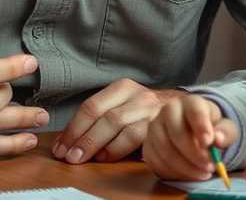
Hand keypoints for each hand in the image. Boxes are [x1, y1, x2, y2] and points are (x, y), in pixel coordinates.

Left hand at [52, 79, 179, 163]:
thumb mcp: (124, 104)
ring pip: (117, 126)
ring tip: (80, 158)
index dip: (73, 128)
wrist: (185, 111)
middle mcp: (137, 96)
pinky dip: (116, 149)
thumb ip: (101, 115)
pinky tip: (104, 157)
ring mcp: (150, 111)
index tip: (60, 145)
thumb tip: (69, 139)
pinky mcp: (159, 127)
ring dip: (95, 144)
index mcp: (123, 87)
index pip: (91, 106)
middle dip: (81, 138)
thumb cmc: (144, 111)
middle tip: (67, 156)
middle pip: (103, 116)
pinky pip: (135, 139)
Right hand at [143, 94, 237, 179]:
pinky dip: (172, 172)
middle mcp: (168, 110)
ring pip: (164, 148)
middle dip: (194, 153)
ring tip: (202, 173)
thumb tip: (218, 139)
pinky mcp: (147, 145)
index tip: (209, 142)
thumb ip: (225, 133)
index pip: (194, 110)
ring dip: (184, 166)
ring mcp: (154, 127)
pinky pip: (155, 160)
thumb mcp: (225, 129)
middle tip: (210, 167)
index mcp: (190, 102)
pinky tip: (187, 174)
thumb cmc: (211, 129)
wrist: (195, 133)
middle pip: (176, 131)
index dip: (201, 126)